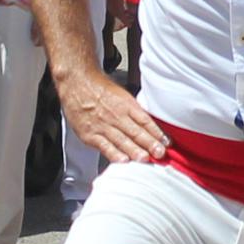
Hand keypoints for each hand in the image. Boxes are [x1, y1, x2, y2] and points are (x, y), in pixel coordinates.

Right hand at [54, 63, 168, 166]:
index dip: (157, 133)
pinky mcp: (90, 134)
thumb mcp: (122, 95)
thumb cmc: (99, 88)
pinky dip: (114, 154)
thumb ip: (135, 111)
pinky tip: (123, 161)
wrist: (77, 82)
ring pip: (122, 141)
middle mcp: (116, 115)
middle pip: (136, 132)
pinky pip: (104, 146)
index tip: (167, 142)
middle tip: (160, 153)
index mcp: (126, 105)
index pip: (145, 121)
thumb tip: (151, 126)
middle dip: (150, 144)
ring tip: (145, 159)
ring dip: (135, 151)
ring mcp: (102, 126)